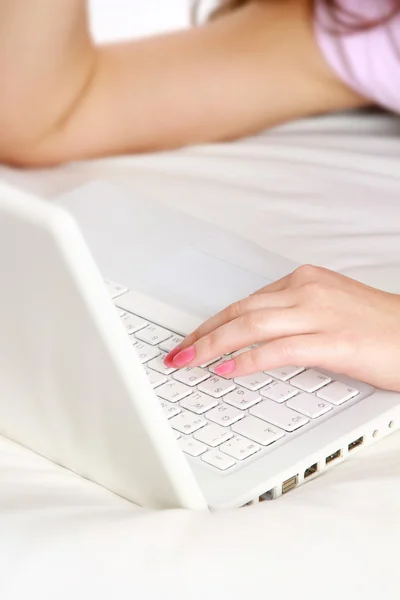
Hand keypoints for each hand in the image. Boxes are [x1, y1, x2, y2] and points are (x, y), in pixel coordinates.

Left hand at [164, 265, 399, 391]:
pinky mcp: (334, 341)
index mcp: (304, 281)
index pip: (245, 302)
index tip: (193, 339)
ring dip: (214, 345)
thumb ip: (292, 316)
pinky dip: (248, 359)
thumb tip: (255, 338)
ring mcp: (319, 314)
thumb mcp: (328, 309)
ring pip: (251, 325)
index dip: (213, 323)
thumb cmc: (378, 326)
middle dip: (203, 334)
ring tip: (190, 361)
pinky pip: (279, 349)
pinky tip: (228, 370)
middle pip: (240, 311)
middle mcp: (307, 291)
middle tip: (178, 352)